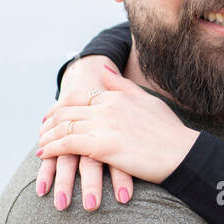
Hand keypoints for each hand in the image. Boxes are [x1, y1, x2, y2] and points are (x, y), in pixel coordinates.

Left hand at [37, 63, 198, 194]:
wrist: (183, 153)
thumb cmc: (169, 131)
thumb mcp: (146, 100)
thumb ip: (121, 85)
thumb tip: (103, 68)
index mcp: (116, 96)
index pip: (79, 96)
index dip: (61, 106)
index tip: (52, 116)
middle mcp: (107, 107)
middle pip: (67, 110)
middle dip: (50, 122)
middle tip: (41, 131)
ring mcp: (104, 126)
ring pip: (63, 127)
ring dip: (47, 136)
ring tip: (41, 144)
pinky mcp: (102, 146)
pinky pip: (68, 145)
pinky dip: (52, 148)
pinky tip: (44, 154)